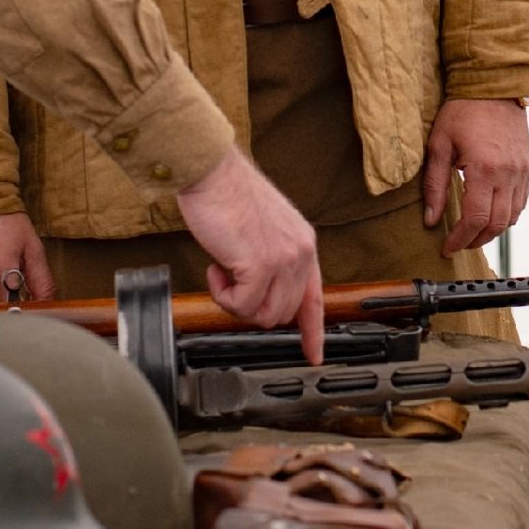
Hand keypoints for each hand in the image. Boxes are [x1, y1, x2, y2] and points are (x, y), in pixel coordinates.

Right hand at [176, 146, 324, 361]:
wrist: (212, 172)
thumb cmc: (228, 195)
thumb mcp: (264, 229)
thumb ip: (273, 258)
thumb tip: (261, 292)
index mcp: (304, 244)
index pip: (316, 299)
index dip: (314, 332)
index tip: (314, 355)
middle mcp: (301, 252)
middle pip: (281, 314)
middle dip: (250, 306)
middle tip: (231, 281)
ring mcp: (284, 259)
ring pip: (262, 315)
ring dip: (235, 302)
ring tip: (224, 272)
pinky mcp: (260, 264)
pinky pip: (240, 306)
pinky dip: (222, 295)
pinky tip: (217, 267)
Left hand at [421, 98, 528, 256]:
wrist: (494, 86)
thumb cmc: (461, 112)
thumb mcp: (439, 146)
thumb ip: (435, 186)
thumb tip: (431, 220)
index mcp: (483, 169)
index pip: (474, 219)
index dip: (459, 239)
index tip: (446, 248)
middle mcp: (507, 174)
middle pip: (496, 224)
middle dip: (475, 240)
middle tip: (457, 244)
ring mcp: (521, 172)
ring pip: (512, 217)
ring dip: (492, 231)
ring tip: (472, 234)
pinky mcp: (527, 167)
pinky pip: (521, 202)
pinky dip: (507, 216)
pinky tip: (491, 215)